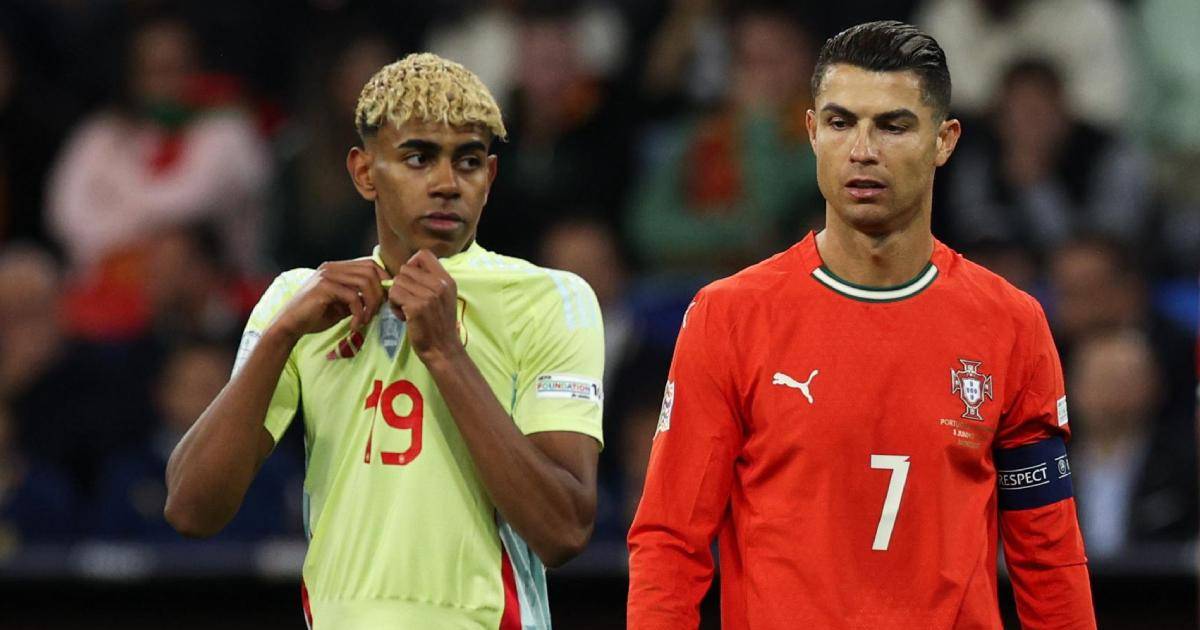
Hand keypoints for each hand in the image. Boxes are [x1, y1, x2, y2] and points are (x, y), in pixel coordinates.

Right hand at [270, 259, 388, 340]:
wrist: (290, 325)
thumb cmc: (315, 316)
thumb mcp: (342, 305)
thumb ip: (358, 298)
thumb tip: (382, 298)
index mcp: (336, 268)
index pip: (369, 264)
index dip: (383, 280)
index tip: (385, 300)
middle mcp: (332, 268)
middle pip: (370, 271)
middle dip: (379, 293)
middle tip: (375, 313)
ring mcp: (327, 275)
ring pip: (364, 282)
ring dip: (370, 304)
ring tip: (365, 320)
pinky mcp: (323, 287)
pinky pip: (353, 297)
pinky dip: (359, 313)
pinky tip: (354, 325)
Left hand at [388, 250, 461, 361]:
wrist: (443, 349)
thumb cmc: (439, 325)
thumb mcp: (443, 297)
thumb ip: (430, 281)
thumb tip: (406, 269)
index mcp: (447, 280)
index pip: (424, 254)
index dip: (412, 264)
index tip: (411, 280)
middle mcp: (439, 285)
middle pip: (405, 269)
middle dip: (402, 284)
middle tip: (409, 301)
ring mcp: (428, 295)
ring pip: (397, 282)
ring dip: (396, 296)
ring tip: (406, 310)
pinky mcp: (416, 307)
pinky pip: (393, 294)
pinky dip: (394, 306)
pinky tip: (404, 317)